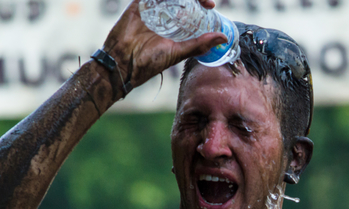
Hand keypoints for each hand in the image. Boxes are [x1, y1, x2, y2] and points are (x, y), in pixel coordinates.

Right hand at [101, 0, 227, 90]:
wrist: (125, 62)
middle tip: (205, 1)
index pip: (192, 6)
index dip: (201, 1)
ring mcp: (151, 6)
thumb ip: (199, 44)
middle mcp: (164, 12)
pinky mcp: (138, 2)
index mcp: (175, 23)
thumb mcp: (179, 52)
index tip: (211, 6)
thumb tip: (223, 38)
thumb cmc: (151, 61)